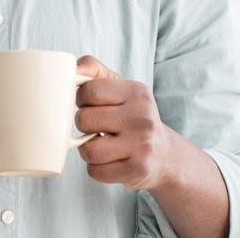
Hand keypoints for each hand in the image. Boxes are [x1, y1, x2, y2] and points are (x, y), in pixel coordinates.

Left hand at [74, 55, 195, 190]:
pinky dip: (97, 169)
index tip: (89, 105)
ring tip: (102, 146)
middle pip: (84, 120)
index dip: (81, 99)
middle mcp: (142, 117)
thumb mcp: (121, 90)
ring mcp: (142, 145)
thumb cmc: (133, 118)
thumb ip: (95, 72)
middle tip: (96, 128)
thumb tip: (75, 67)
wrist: (164, 154)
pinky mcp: (137, 170)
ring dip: (88, 150)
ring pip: (88, 150)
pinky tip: (111, 162)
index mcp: (136, 92)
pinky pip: (95, 171)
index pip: (90, 91)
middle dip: (83, 126)